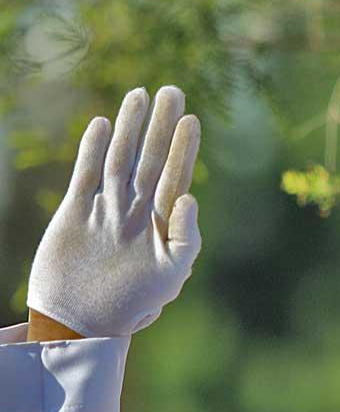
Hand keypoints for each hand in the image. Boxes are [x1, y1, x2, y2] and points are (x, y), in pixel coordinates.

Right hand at [26, 85, 201, 337]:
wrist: (82, 321)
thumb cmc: (134, 303)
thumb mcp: (172, 274)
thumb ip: (187, 236)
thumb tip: (190, 197)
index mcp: (162, 224)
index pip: (176, 177)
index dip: (183, 148)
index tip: (191, 119)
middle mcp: (136, 210)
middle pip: (150, 158)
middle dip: (160, 126)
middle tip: (172, 90)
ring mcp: (106, 209)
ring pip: (120, 159)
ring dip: (129, 128)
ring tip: (139, 94)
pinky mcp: (75, 212)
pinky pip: (86, 173)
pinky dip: (92, 149)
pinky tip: (102, 124)